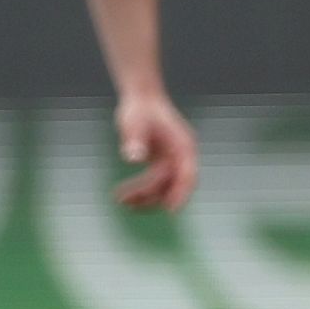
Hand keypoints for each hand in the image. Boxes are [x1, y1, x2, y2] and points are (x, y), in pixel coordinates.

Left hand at [112, 89, 198, 210]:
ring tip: (121, 202)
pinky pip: (154, 183)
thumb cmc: (139, 108)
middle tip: (127, 204)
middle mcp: (182, 156)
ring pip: (162, 187)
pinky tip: (122, 196)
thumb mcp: (134, 122)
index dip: (181, 194)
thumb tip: (133, 158)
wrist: (140, 97)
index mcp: (184, 146)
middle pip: (173, 185)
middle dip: (152, 198)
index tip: (171, 210)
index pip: (188, 175)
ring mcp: (173, 160)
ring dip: (144, 197)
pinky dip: (141, 191)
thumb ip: (135, 140)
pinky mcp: (162, 163)